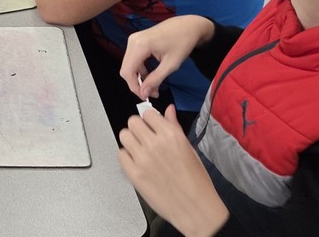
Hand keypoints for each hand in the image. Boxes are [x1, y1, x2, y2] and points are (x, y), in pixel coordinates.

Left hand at [119, 106, 229, 235]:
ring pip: (124, 135)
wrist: (195, 208)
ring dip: (131, 140)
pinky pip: (121, 155)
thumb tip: (169, 110)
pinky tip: (137, 162)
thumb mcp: (189, 149)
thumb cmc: (197, 182)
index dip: (150, 120)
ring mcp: (142, 159)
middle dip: (138, 128)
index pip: (148, 114)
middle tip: (145, 138)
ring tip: (140, 150)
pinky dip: (127, 157)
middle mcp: (154, 144)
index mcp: (171, 135)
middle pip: (132, 122)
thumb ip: (174, 127)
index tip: (151, 125)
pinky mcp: (134, 174)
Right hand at [120, 16, 215, 99]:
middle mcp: (133, 41)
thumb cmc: (182, 42)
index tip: (145, 96)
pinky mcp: (137, 40)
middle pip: (126, 69)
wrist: (188, 25)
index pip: (128, 71)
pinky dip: (140, 69)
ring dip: (139, 77)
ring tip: (154, 86)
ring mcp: (134, 39)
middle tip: (152, 93)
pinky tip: (151, 75)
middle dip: (137, 83)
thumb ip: (155, 79)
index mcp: (140, 45)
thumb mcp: (171, 64)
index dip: (134, 87)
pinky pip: (133, 58)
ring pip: (129, 65)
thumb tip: (144, 93)